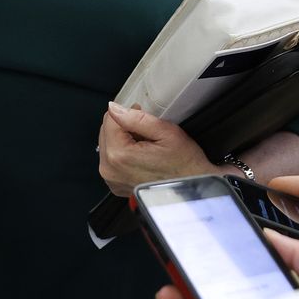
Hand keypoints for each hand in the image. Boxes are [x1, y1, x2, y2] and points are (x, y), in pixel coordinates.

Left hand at [97, 102, 215, 195]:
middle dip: (123, 126)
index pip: (109, 119)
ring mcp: (111, 180)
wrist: (192, 191)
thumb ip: (136, 118)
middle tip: (147, 131)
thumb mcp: (165, 132)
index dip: (128, 112)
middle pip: (105, 132)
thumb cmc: (184, 164)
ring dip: (122, 139)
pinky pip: (112, 160)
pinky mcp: (116, 186)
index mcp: (118, 154)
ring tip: (146, 144)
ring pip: (107, 144)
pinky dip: (123, 153)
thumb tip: (114, 107)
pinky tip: (141, 156)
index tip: (144, 115)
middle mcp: (109, 169)